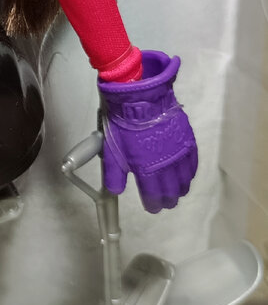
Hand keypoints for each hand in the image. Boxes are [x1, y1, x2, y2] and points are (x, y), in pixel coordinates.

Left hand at [98, 51, 197, 213]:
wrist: (141, 97)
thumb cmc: (123, 124)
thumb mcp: (112, 150)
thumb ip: (114, 173)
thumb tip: (116, 191)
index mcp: (147, 170)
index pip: (153, 196)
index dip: (153, 204)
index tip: (152, 207)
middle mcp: (167, 166)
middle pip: (172, 190)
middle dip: (168, 199)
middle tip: (165, 202)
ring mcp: (179, 153)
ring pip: (184, 179)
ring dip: (180, 188)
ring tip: (176, 192)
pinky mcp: (187, 140)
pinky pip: (192, 163)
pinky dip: (189, 172)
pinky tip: (187, 175)